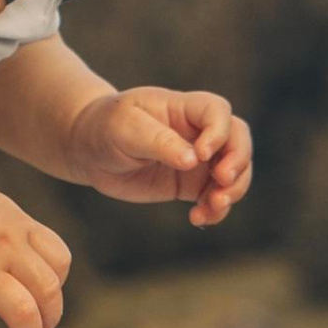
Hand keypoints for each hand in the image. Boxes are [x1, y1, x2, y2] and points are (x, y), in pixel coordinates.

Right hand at [0, 174, 70, 327]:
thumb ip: (23, 239)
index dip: (58, 285)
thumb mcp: (0, 211)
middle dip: (50, 321)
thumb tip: (39, 278)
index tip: (42, 297)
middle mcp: (4, 247)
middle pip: (48, 292)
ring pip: (22, 314)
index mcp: (19, 227)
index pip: (61, 262)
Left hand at [68, 85, 253, 229]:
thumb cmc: (106, 127)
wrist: (89, 150)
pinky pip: (216, 197)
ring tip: (211, 208)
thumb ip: (158, 142)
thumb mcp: (125, 128)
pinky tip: (198, 219)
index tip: (200, 155)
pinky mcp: (191, 184)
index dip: (219, 133)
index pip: (218, 112)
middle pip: (238, 140)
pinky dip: (215, 211)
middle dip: (238, 162)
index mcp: (184, 107)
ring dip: (233, 191)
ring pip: (235, 171)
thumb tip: (193, 161)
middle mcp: (198, 131)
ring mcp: (199, 159)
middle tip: (222, 183)